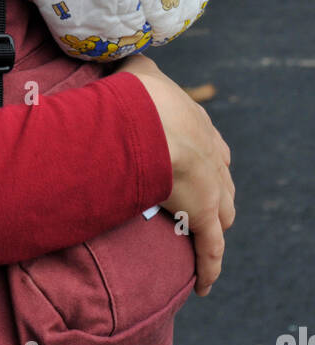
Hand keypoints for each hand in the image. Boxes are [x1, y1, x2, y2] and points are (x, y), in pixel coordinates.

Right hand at [114, 53, 234, 296]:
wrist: (149, 120)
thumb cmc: (140, 94)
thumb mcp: (139, 71)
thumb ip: (135, 69)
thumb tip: (122, 60)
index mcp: (198, 124)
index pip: (210, 146)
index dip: (204, 159)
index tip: (194, 166)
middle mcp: (212, 155)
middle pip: (223, 181)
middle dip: (216, 193)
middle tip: (200, 204)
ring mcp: (212, 188)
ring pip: (223, 215)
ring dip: (215, 227)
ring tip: (203, 239)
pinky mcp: (204, 216)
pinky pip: (211, 250)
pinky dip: (209, 267)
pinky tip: (204, 284)